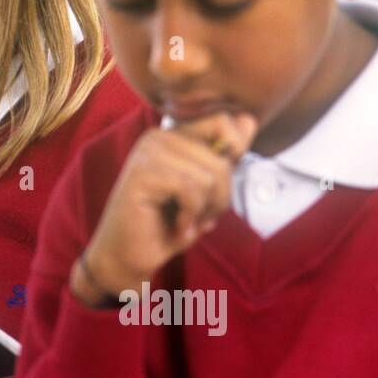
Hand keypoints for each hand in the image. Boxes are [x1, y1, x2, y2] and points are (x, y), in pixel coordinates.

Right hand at [72, 111, 257, 306]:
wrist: (128, 258)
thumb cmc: (167, 226)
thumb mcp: (207, 189)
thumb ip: (226, 156)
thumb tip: (248, 119)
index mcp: (173, 134)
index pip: (222, 121)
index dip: (234, 154)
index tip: (213, 188)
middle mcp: (158, 135)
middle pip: (223, 153)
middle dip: (222, 194)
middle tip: (200, 215)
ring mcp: (147, 152)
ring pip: (210, 174)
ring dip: (206, 209)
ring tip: (186, 222)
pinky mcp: (141, 173)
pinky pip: (190, 189)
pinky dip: (191, 215)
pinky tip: (177, 225)